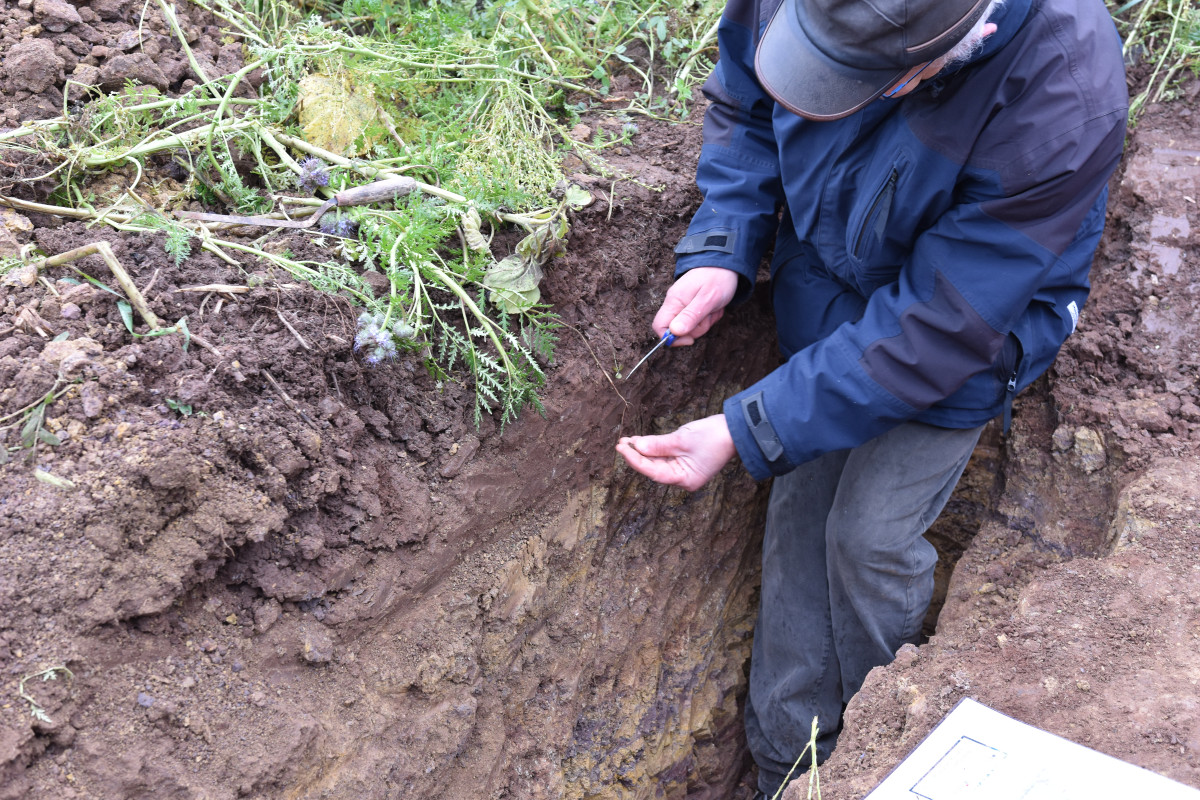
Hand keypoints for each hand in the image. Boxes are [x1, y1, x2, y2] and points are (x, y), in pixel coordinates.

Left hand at [616, 414, 736, 490]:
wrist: (737, 430)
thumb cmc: (713, 437)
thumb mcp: (681, 440)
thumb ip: (657, 445)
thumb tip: (636, 447)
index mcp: (685, 479)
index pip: (653, 472)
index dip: (635, 460)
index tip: (621, 449)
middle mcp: (684, 478)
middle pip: (654, 468)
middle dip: (637, 455)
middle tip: (621, 443)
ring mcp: (686, 469)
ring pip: (659, 461)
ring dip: (644, 451)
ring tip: (627, 441)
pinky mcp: (688, 460)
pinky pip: (667, 456)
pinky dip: (655, 448)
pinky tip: (641, 441)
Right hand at [652, 267, 738, 344]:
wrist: (725, 262)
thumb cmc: (717, 278)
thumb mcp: (707, 299)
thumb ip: (691, 316)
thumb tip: (674, 333)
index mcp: (674, 301)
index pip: (659, 326)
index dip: (672, 338)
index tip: (690, 339)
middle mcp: (675, 303)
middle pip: (678, 331)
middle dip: (697, 329)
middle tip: (709, 315)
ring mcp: (684, 305)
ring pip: (691, 327)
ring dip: (706, 322)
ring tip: (714, 308)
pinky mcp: (692, 306)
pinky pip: (699, 321)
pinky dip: (709, 318)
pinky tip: (715, 307)